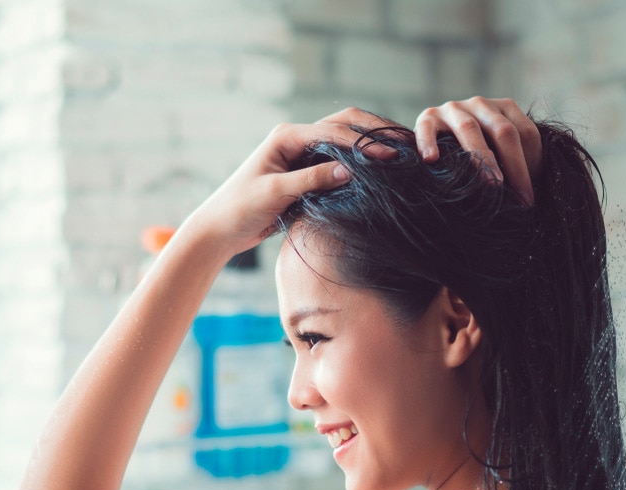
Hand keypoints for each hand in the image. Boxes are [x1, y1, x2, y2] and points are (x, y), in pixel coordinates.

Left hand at [184, 121, 393, 251]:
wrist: (221, 229)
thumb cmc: (240, 208)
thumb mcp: (275, 193)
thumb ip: (311, 180)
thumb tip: (349, 170)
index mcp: (286, 136)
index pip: (333, 132)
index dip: (363, 143)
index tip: (390, 156)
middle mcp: (295, 139)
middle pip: (343, 125)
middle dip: (373, 132)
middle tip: (404, 145)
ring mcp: (302, 155)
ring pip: (343, 141)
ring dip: (369, 144)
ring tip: (400, 153)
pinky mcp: (306, 172)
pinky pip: (338, 161)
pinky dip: (359, 162)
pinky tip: (380, 170)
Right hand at [414, 97, 541, 204]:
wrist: (438, 139)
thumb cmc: (478, 154)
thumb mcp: (501, 151)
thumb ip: (514, 161)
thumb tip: (529, 195)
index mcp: (505, 109)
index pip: (526, 132)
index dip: (532, 162)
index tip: (530, 194)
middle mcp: (481, 104)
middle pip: (504, 132)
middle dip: (515, 166)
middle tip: (520, 196)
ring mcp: (453, 108)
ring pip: (470, 128)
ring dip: (482, 157)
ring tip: (491, 183)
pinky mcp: (428, 116)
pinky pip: (427, 128)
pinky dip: (428, 143)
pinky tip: (431, 160)